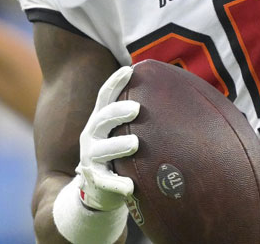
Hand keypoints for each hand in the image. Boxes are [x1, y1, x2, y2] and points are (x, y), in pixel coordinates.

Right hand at [75, 65, 139, 211]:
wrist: (98, 189)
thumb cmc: (117, 153)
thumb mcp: (120, 131)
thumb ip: (135, 116)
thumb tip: (168, 92)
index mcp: (100, 120)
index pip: (104, 97)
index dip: (115, 82)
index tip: (128, 70)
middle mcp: (92, 135)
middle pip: (102, 119)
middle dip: (118, 112)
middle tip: (137, 108)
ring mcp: (91, 158)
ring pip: (101, 150)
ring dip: (117, 146)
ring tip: (134, 144)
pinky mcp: (96, 181)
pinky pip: (105, 182)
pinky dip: (117, 184)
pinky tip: (129, 187)